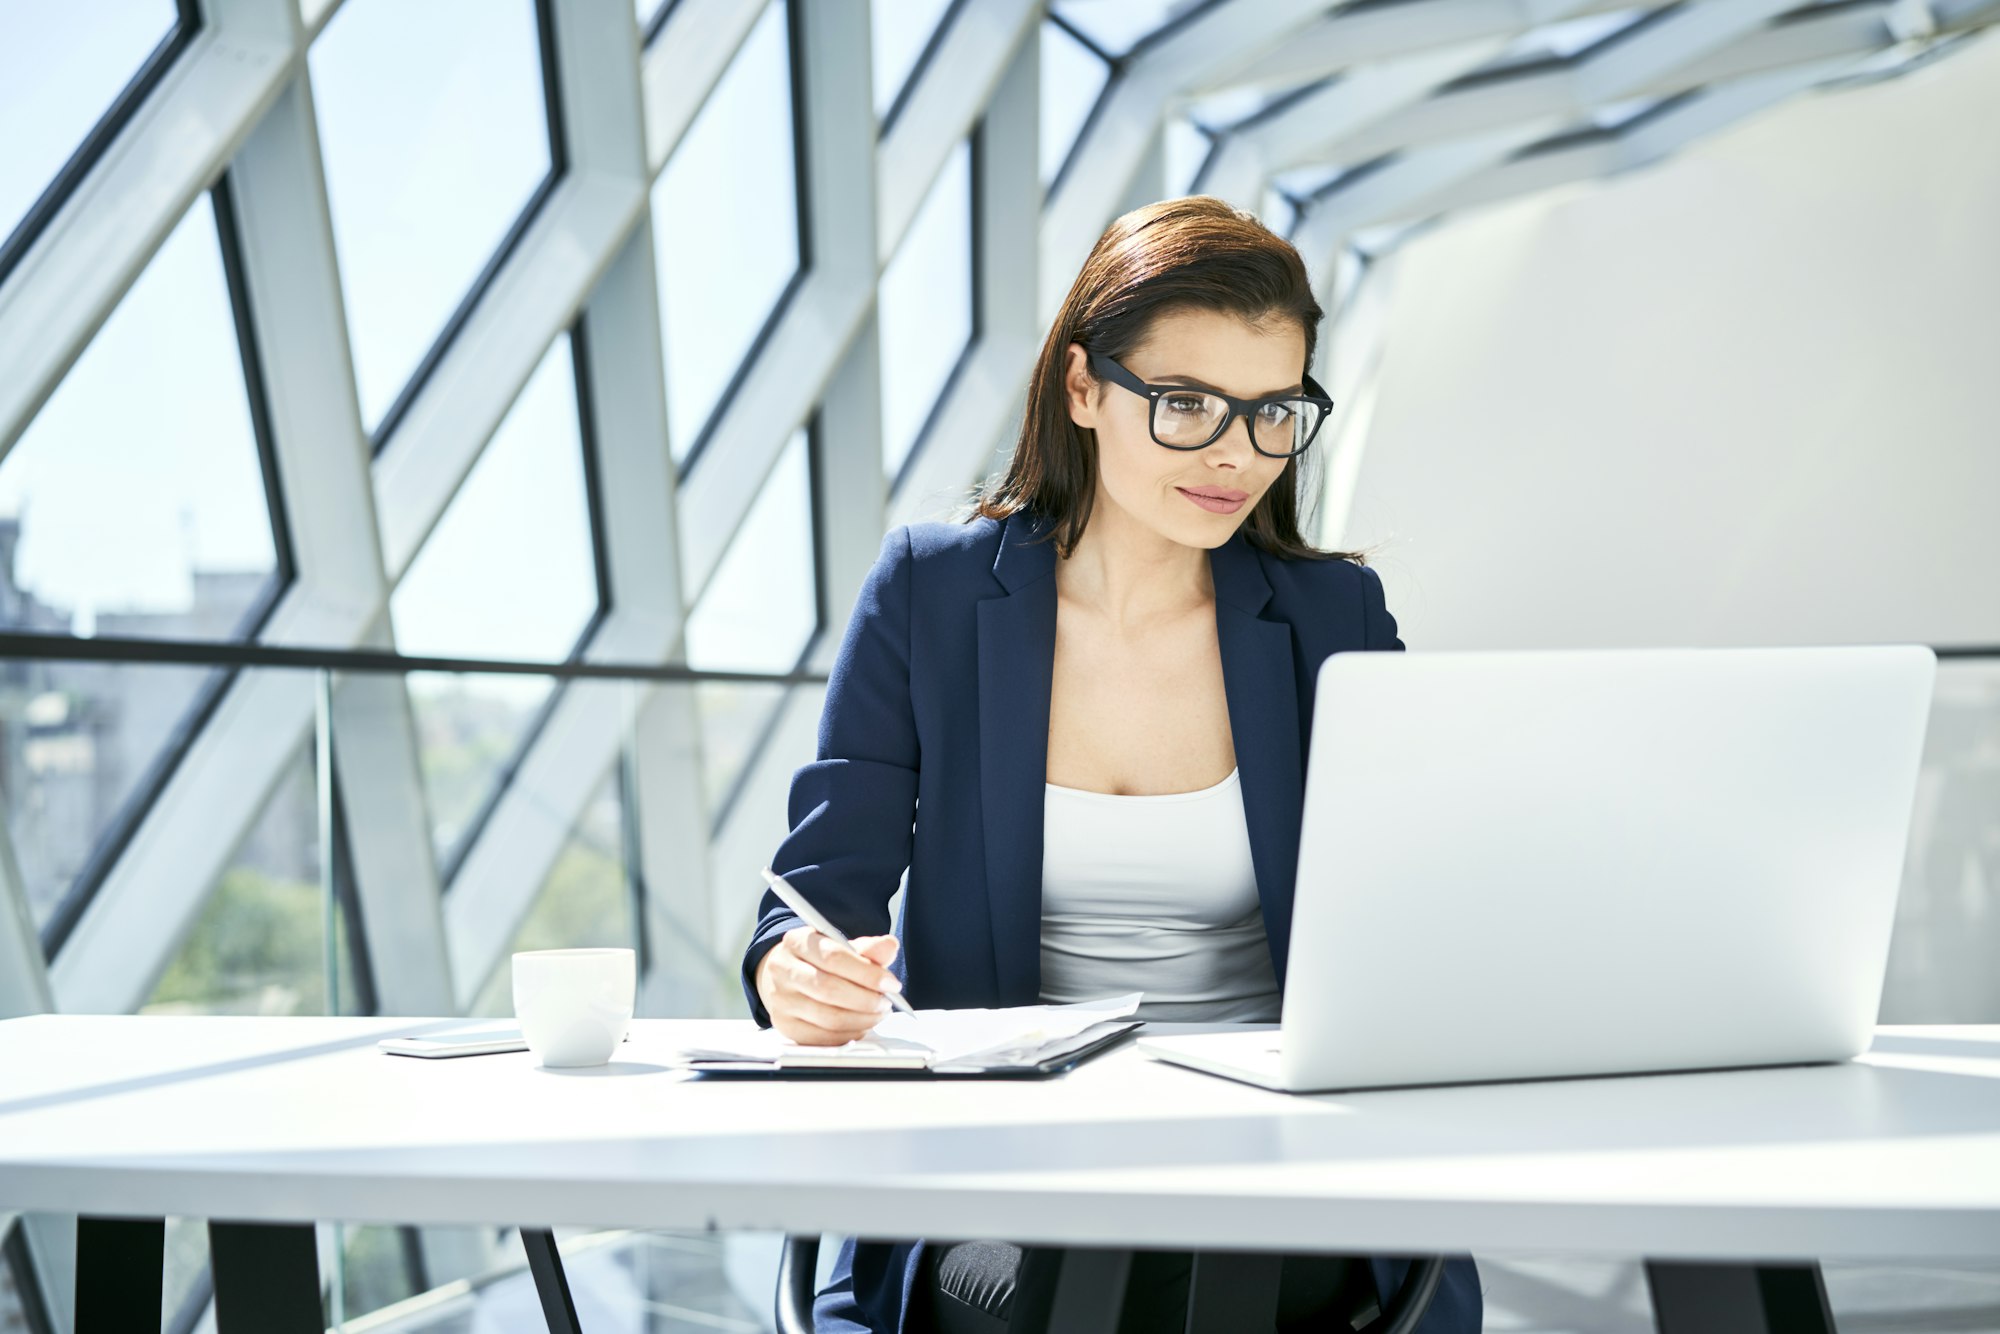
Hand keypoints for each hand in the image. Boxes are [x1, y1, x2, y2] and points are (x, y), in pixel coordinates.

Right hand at [755, 926, 902, 1045]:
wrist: (788, 977)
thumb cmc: (819, 961)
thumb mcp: (842, 946)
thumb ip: (868, 948)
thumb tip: (889, 946)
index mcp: (797, 942)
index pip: (834, 957)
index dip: (867, 973)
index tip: (891, 983)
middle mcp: (783, 970)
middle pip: (829, 989)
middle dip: (866, 999)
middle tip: (886, 1002)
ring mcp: (781, 1000)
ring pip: (828, 1017)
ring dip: (862, 1019)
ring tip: (878, 1013)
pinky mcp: (785, 1026)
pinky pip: (824, 1037)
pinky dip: (849, 1034)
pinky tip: (862, 1025)